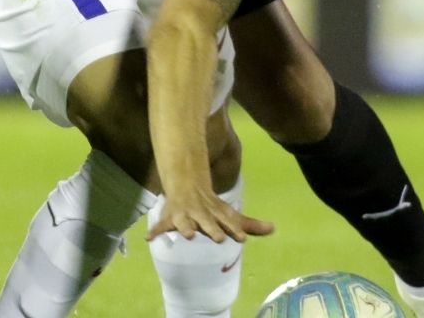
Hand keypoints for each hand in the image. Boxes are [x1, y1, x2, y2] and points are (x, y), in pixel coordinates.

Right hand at [146, 188, 275, 244]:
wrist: (186, 185)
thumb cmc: (211, 208)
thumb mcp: (230, 215)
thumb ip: (250, 224)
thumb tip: (274, 229)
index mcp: (216, 213)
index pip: (227, 221)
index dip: (234, 229)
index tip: (241, 238)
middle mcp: (201, 214)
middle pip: (207, 222)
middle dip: (212, 228)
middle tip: (218, 238)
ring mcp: (184, 215)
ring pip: (184, 221)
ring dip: (185, 227)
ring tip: (188, 234)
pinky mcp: (170, 218)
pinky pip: (160, 225)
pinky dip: (155, 230)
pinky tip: (149, 238)